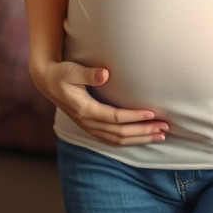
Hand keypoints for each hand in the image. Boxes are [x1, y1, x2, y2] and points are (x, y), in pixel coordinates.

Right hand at [33, 60, 167, 146]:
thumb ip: (88, 74)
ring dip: (140, 139)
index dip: (134, 117)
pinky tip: (143, 138)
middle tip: (165, 128)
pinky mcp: (91, 127)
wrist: (47, 82)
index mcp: (85, 110)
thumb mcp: (72, 71)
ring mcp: (89, 127)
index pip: (115, 118)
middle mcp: (87, 122)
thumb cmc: (61, 73)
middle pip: (120, 133)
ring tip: (160, 136)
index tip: (152, 114)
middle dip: (143, 132)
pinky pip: (112, 140)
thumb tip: (105, 74)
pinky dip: (129, 141)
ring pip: (118, 140)